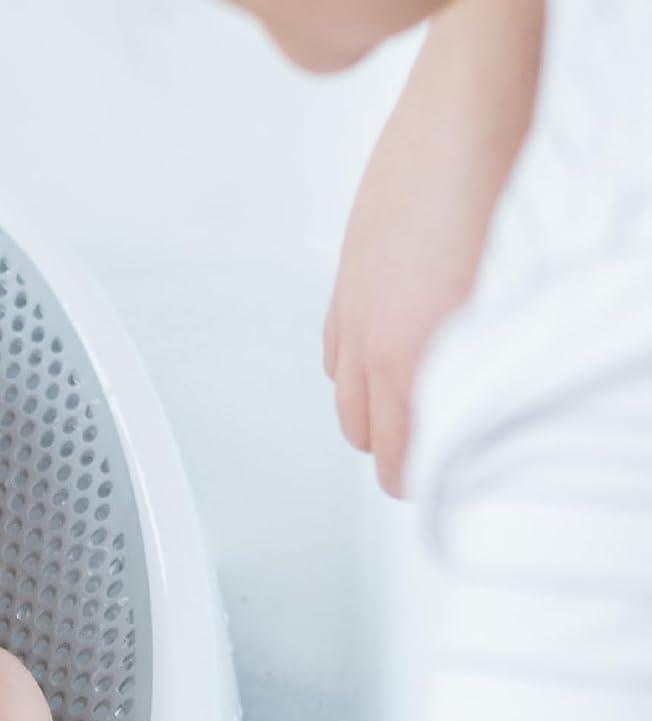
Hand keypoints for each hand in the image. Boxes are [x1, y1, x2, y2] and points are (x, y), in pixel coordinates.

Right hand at [323, 0, 539, 497]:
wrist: (471, 102)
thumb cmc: (506, 183)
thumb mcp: (515, 301)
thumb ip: (491, 371)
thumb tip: (487, 421)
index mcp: (414, 359)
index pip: (407, 461)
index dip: (429, 484)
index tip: (451, 492)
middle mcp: (373, 343)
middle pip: (369, 438)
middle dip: (400, 454)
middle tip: (434, 458)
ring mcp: (354, 310)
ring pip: (345, 399)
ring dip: (373, 416)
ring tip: (408, 416)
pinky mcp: (347, 279)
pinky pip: (332, 352)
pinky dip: (353, 371)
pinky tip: (379, 359)